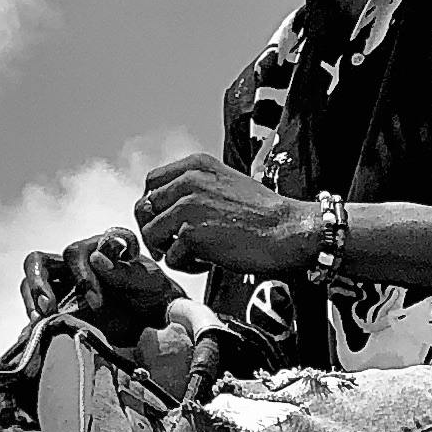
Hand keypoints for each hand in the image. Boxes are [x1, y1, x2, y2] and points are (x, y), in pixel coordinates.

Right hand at [20, 229, 176, 338]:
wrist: (154, 319)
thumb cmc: (152, 293)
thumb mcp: (148, 281)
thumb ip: (126, 270)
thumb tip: (97, 259)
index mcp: (95, 250)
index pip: (75, 253)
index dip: (82, 276)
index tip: (97, 303)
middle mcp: (73, 265)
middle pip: (39, 262)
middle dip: (39, 283)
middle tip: (48, 308)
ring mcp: (61, 287)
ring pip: (30, 284)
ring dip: (31, 302)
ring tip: (41, 321)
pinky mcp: (57, 309)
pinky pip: (37, 311)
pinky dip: (36, 322)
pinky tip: (40, 333)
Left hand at [134, 152, 314, 278]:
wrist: (288, 231)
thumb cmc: (264, 214)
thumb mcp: (226, 184)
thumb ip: (196, 189)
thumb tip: (170, 209)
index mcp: (196, 166)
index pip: (152, 182)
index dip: (153, 206)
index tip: (164, 221)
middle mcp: (188, 181)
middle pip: (144, 208)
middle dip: (154, 230)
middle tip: (172, 244)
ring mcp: (187, 207)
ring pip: (150, 233)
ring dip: (166, 250)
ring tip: (191, 255)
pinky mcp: (191, 234)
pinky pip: (170, 257)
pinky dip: (185, 266)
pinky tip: (206, 263)